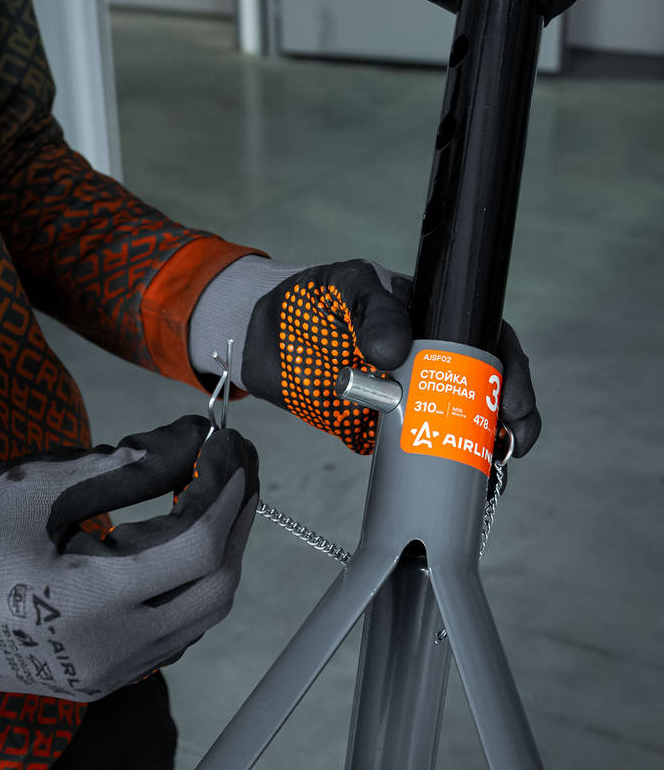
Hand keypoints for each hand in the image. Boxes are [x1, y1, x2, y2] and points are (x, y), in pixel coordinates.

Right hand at [0, 417, 257, 698]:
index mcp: (95, 605)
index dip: (226, 492)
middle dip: (236, 525)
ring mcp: (106, 676)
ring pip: (198, 618)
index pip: (198, 547)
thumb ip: (123, 468)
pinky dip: (187, 588)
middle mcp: (113, 654)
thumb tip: (189, 443)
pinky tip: (175, 547)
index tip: (230, 449)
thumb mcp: (34, 492)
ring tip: (210, 500)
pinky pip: (169, 636)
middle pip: (215, 589)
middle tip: (232, 472)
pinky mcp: (95, 682)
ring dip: (217, 558)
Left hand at [238, 259, 539, 455]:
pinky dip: (439, 466)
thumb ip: (372, 310)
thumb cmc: (309, 300)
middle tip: (513, 442)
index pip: (486, 341)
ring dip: (482, 448)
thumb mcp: (345, 288)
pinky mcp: (379, 428)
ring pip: (459, 423)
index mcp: (431, 319)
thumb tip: (394, 351)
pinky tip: (460, 481)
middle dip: (511, 417)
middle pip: (486, 389)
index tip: (512, 400)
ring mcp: (406, 396)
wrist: (257, 338)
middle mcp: (428, 359)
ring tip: (492, 469)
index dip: (510, 371)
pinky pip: (417, 449)